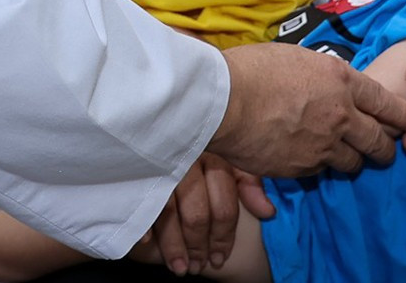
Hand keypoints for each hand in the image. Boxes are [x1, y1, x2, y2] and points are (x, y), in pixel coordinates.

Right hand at [148, 152, 273, 275]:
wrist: (157, 138)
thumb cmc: (201, 162)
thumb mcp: (230, 164)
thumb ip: (248, 184)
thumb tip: (267, 211)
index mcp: (213, 154)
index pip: (224, 205)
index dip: (224, 236)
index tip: (220, 258)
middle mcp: (186, 157)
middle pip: (196, 213)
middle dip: (199, 246)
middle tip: (198, 266)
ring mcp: (160, 165)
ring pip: (169, 212)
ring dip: (174, 246)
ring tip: (180, 268)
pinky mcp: (138, 173)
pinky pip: (142, 202)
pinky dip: (145, 225)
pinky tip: (147, 243)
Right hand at [211, 42, 405, 177]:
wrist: (225, 101)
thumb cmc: (252, 69)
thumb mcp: (296, 57)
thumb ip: (321, 75)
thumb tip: (328, 85)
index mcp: (341, 81)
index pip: (386, 101)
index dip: (404, 114)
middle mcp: (341, 115)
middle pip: (378, 141)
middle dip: (387, 149)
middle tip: (387, 151)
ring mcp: (324, 146)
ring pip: (353, 163)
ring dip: (352, 160)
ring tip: (342, 156)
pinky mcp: (303, 168)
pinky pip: (320, 171)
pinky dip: (318, 166)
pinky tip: (304, 157)